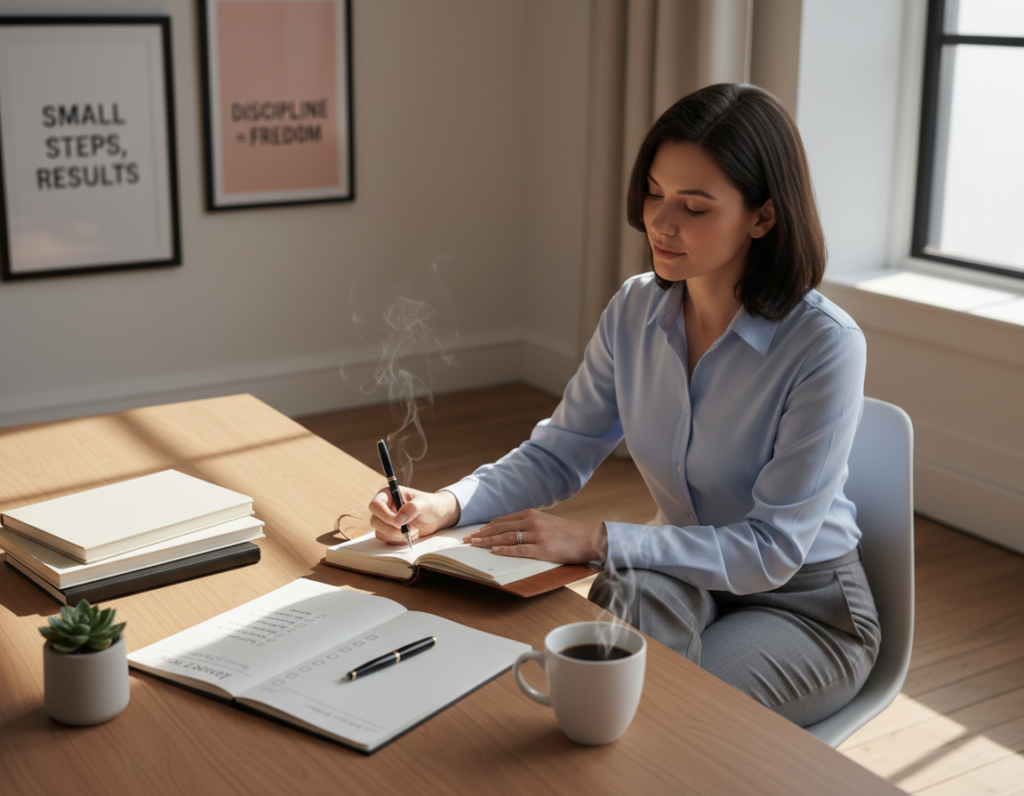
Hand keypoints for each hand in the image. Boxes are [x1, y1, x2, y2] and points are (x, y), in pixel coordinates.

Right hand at [368, 487, 460, 544]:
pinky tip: (410, 535)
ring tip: (412, 530)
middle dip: (390, 529)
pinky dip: (398, 540)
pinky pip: (387, 540)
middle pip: (374, 521)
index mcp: (389, 494)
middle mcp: (384, 507)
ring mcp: (385, 520)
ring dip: (395, 536)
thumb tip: (398, 519)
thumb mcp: (425, 503)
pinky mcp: (389, 531)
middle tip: (406, 530)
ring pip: (379, 532)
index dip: (384, 515)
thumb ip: (413, 508)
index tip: (399, 523)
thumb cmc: (431, 504)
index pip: (375, 505)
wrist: (437, 516)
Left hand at [463, 509, 607, 563]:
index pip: (502, 520)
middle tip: (466, 540)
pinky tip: (493, 552)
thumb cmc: (566, 533)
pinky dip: (505, 551)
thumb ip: (528, 525)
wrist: (588, 537)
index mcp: (531, 514)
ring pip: (506, 538)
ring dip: (487, 542)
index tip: (473, 532)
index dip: (486, 527)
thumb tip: (509, 533)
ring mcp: (537, 535)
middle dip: (481, 534)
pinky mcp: (543, 548)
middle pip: (500, 528)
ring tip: (474, 545)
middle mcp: (532, 522)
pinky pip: (519, 549)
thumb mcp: (545, 522)